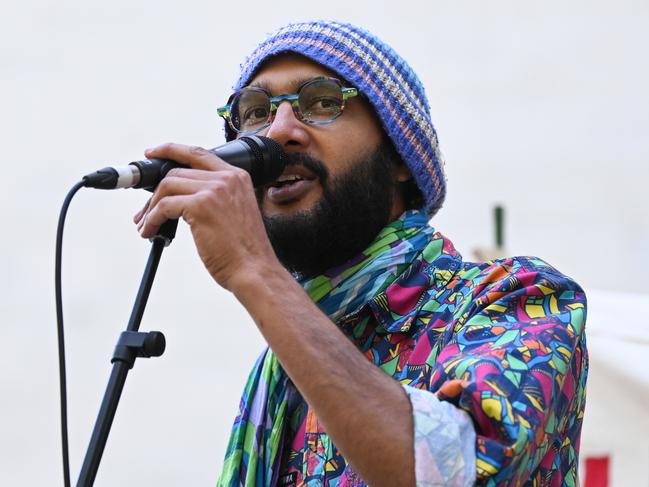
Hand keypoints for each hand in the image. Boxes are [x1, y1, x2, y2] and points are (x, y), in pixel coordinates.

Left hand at [133, 143, 278, 290]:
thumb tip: (181, 196)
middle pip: (176, 172)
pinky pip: (164, 206)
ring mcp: (214, 190)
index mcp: (237, 177)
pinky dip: (152, 219)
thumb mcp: (235, 213)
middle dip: (155, 193)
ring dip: (151, 208)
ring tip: (147, 225)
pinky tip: (151, 231)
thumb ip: (215, 197)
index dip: (171, 150)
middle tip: (145, 213)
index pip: (198, 153)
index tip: (153, 153)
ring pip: (167, 186)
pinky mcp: (201, 205)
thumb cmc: (244, 251)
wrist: (254, 270)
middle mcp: (227, 178)